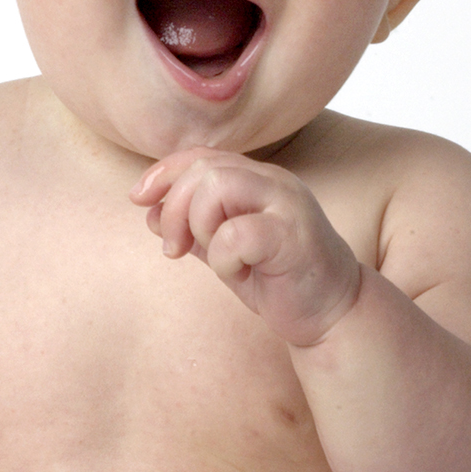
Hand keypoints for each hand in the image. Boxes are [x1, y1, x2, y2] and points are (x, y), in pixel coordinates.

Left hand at [130, 148, 361, 346]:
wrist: (332, 316)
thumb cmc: (276, 279)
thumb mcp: (224, 249)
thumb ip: (191, 227)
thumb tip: (149, 212)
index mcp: (258, 179)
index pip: (200, 155)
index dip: (163, 173)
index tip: (138, 200)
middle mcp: (275, 182)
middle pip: (203, 168)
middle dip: (174, 208)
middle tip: (172, 249)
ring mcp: (288, 205)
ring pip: (216, 186)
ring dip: (198, 227)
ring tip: (212, 258)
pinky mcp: (294, 236)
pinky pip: (236, 233)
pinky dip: (222, 257)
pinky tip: (236, 274)